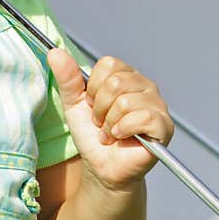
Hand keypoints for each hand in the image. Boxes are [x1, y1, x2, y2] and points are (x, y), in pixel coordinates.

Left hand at [46, 48, 174, 190]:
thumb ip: (67, 77)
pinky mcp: (163, 125)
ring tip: (110, 133)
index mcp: (126, 75)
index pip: (108, 64)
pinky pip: (142, 117)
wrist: (102, 167)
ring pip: (125, 102)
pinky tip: (121, 137)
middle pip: (115, 83)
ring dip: (109, 123)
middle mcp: (145, 85)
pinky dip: (123, 130)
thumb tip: (55, 53)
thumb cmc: (91, 134)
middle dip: (99, 108)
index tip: (91, 105)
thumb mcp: (73, 103)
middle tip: (100, 123)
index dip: (93, 88)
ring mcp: (157, 104)